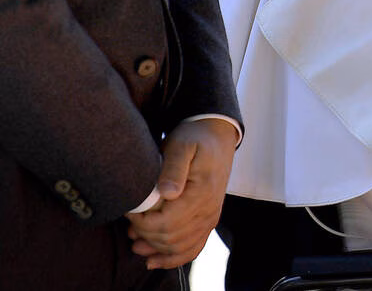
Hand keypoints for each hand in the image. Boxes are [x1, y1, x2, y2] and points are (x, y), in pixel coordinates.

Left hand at [126, 118, 237, 268]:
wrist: (217, 137)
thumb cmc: (195, 139)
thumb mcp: (181, 145)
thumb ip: (173, 168)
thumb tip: (166, 192)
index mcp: (201, 193)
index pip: (166, 223)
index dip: (142, 223)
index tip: (129, 211)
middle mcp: (209, 210)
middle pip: (171, 239)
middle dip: (145, 236)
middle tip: (129, 224)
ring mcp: (211, 217)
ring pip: (181, 247)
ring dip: (156, 250)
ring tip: (135, 243)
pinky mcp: (209, 220)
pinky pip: (194, 247)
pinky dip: (174, 258)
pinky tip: (155, 260)